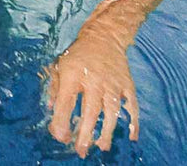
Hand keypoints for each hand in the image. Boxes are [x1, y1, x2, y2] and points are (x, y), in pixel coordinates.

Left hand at [45, 28, 139, 156]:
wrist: (103, 37)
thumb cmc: (77, 55)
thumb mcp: (59, 66)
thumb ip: (54, 90)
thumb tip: (53, 114)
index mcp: (73, 74)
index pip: (66, 101)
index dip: (62, 120)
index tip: (61, 137)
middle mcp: (94, 80)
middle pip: (90, 110)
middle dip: (85, 132)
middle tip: (81, 150)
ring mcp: (113, 83)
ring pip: (111, 111)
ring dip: (107, 131)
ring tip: (102, 147)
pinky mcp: (127, 85)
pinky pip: (132, 106)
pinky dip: (134, 122)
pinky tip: (132, 136)